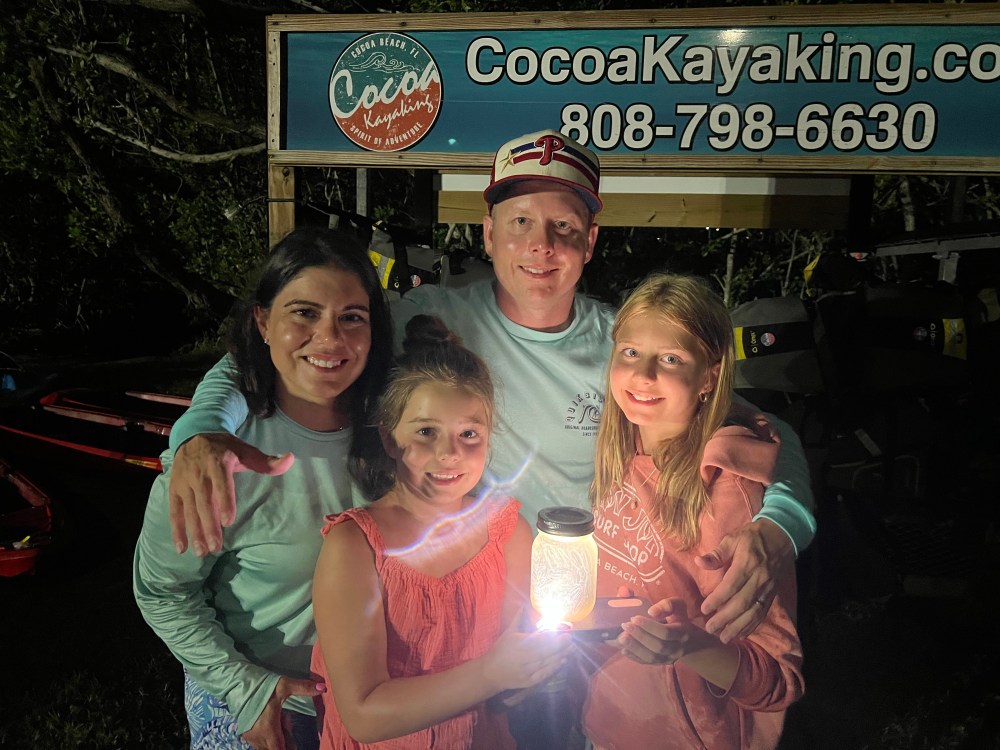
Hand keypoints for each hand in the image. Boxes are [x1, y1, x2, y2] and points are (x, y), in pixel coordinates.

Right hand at [168, 433, 293, 555]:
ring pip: (189, 510)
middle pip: (204, 502)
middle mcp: (199, 473)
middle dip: (209, 526)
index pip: (221, 483)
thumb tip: (290, 459)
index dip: (224, 502)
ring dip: (194, 532)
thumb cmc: (225, 447)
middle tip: (216, 547)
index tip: (228, 521)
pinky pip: (174, 511)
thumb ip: (266, 461)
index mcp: (218, 462)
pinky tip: (181, 548)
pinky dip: (176, 530)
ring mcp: (184, 482)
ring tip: (201, 552)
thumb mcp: (245, 450)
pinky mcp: (174, 489)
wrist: (194, 433)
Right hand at [240, 676, 323, 749]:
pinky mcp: (245, 733)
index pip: (280, 749)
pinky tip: (272, 721)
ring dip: (276, 739)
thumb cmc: (262, 686)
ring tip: (282, 720)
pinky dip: (268, 736)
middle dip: (284, 742)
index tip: (296, 745)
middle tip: (288, 726)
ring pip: (266, 746)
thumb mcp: (284, 685)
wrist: (238, 683)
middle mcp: (258, 737)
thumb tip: (323, 687)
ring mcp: (250, 736)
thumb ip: (303, 688)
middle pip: (274, 748)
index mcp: (269, 729)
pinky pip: (259, 741)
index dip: (288, 748)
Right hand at [481, 616, 570, 691]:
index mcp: (518, 644)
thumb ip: (518, 619)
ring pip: (546, 663)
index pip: (539, 640)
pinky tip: (562, 661)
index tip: (565, 633)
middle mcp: (523, 658)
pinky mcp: (528, 682)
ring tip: (571, 649)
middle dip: (560, 646)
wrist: (490, 673)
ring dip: (560, 655)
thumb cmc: (500, 650)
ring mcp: (526, 671)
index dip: (553, 637)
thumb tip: (523, 606)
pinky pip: (543, 674)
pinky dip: (553, 668)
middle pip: (545, 652)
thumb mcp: (508, 633)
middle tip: (571, 639)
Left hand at [617, 598, 709, 664]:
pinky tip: (623, 648)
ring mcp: (668, 658)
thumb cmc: (678, 617)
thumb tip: (651, 612)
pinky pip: (646, 662)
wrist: (688, 640)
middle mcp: (677, 648)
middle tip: (624, 625)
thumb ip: (666, 604)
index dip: (649, 626)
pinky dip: (634, 656)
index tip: (634, 617)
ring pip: (651, 657)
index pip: (666, 633)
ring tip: (621, 637)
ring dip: (634, 648)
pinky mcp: (659, 663)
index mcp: (682, 632)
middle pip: (658, 647)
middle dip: (640, 636)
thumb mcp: (676, 605)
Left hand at [695, 518, 793, 642]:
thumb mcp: (733, 538)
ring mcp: (768, 589)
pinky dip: (752, 626)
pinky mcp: (772, 594)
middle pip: (742, 603)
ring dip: (738, 627)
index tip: (704, 610)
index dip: (717, 600)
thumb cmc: (753, 537)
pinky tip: (742, 634)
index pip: (731, 586)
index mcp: (748, 564)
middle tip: (709, 629)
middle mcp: (759, 579)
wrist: (782, 537)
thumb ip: (717, 553)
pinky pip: (762, 613)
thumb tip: (699, 562)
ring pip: (753, 612)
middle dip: (725, 619)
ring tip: (724, 638)